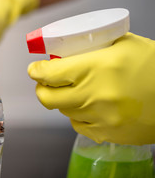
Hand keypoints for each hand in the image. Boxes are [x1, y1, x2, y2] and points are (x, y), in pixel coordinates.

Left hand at [28, 33, 154, 144]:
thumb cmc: (153, 67)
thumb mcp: (123, 44)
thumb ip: (91, 47)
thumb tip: (64, 52)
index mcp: (97, 67)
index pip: (49, 73)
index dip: (36, 71)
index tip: (35, 69)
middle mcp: (95, 95)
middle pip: (47, 97)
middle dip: (41, 88)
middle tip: (45, 82)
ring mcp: (100, 117)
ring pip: (62, 111)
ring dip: (60, 100)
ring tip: (69, 91)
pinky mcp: (106, 133)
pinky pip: (78, 125)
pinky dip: (76, 114)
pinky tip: (85, 106)